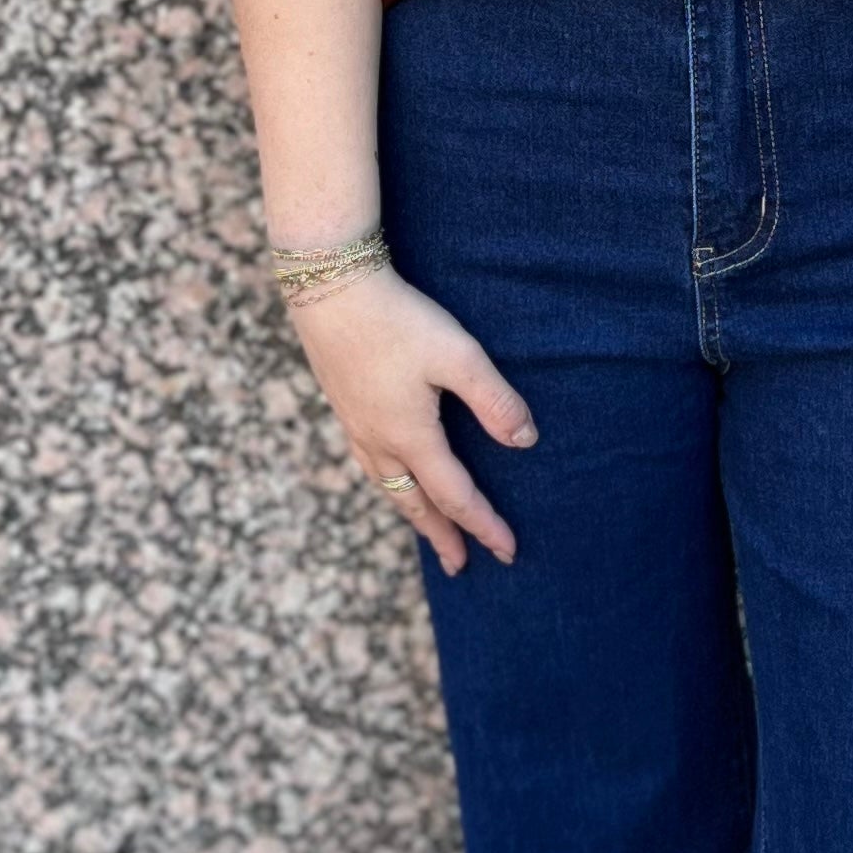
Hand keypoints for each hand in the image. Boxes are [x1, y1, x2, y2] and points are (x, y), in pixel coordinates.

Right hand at [285, 266, 534, 576]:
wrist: (327, 287)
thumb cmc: (397, 319)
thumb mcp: (458, 356)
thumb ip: (494, 401)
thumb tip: (525, 442)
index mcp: (410, 437)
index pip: (456, 497)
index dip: (484, 526)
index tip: (508, 552)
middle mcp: (379, 441)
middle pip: (415, 504)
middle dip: (442, 537)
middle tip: (460, 566)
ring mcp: (356, 425)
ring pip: (387, 487)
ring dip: (412, 513)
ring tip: (427, 529)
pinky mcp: (343, 405)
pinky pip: (369, 464)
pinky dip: (388, 484)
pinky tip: (389, 473)